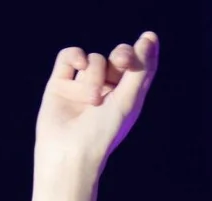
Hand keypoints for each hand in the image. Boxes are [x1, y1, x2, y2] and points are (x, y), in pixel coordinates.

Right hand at [34, 34, 159, 173]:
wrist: (69, 153)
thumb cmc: (102, 134)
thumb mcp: (128, 101)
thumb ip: (140, 69)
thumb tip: (151, 36)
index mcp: (126, 99)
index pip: (137, 68)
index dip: (137, 55)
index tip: (134, 57)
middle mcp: (105, 93)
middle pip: (116, 58)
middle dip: (120, 56)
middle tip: (120, 61)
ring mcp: (82, 88)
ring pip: (94, 60)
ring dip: (96, 74)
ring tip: (93, 99)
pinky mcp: (60, 84)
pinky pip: (69, 57)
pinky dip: (75, 55)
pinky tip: (79, 64)